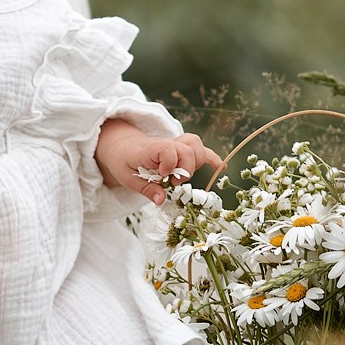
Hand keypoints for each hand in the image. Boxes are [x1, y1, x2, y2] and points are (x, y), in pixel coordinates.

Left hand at [110, 131, 224, 204]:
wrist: (122, 147)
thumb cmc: (124, 162)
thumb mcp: (128, 178)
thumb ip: (147, 189)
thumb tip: (162, 201)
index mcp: (150, 149)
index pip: (167, 149)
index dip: (169, 163)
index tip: (162, 176)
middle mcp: (166, 144)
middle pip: (187, 150)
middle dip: (185, 170)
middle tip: (172, 183)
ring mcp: (176, 145)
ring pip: (196, 147)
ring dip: (196, 163)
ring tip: (183, 178)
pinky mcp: (182, 150)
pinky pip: (200, 150)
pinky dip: (211, 158)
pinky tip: (221, 168)